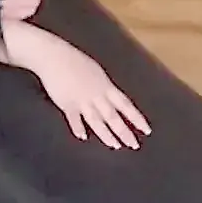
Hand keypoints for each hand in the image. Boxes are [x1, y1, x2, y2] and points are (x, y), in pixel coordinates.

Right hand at [27, 34, 149, 149]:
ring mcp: (82, 101)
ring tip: (115, 145)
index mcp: (106, 86)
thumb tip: (112, 98)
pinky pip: (74, 119)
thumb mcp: (97, 73)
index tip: (146, 130)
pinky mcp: (66, 104)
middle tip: (133, 145)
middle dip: (124, 132)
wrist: (55, 57)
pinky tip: (83, 137)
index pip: (126, 105)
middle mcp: (97, 95)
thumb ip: (105, 87)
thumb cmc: (76, 61)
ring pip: (97, 121)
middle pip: (113, 117)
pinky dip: (78, 128)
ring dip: (106, 135)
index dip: (137, 118)